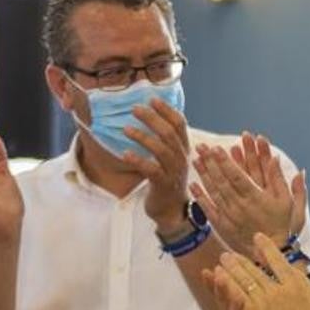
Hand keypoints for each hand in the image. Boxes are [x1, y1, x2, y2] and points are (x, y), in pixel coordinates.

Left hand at [119, 99, 191, 233]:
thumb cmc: (167, 181)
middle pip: (169, 133)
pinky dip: (138, 160)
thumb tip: (150, 118)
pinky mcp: (163, 184)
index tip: (152, 99)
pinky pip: (151, 169)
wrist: (171, 210)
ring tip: (126, 129)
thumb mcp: (170, 159)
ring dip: (143, 137)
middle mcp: (181, 157)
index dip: (166, 110)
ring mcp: (174, 171)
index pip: (179, 123)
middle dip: (152, 118)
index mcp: (183, 148)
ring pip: (161, 149)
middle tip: (134, 109)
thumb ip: (164, 141)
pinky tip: (125, 154)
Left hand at [190, 133, 305, 255]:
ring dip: (204, 175)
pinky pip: (210, 210)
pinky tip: (193, 185)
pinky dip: (200, 198)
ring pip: (214, 192)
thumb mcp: (290, 203)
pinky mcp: (224, 225)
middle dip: (211, 162)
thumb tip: (277, 159)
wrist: (272, 253)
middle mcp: (240, 206)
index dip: (227, 162)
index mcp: (256, 198)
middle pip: (222, 181)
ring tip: (195, 159)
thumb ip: (283, 180)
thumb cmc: (283, 226)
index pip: (238, 177)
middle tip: (201, 147)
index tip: (217, 148)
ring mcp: (230, 216)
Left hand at [205, 233, 309, 309]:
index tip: (258, 237)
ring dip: (231, 269)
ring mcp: (263, 303)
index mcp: (296, 285)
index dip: (267, 248)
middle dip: (241, 260)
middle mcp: (277, 290)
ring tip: (222, 261)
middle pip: (255, 271)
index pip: (278, 261)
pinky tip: (219, 279)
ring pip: (243, 281)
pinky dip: (227, 286)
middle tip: (229, 253)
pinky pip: (237, 298)